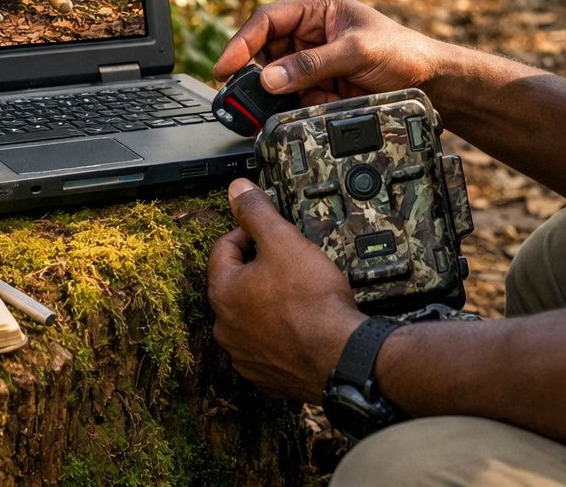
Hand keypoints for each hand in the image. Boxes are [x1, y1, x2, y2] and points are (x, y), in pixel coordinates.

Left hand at [206, 178, 364, 399]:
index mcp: (223, 292)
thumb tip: (237, 190)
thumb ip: (256, 212)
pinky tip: (300, 325)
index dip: (247, 233)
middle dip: (257, 269)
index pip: (223, 248)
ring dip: (266, 303)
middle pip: (235, 284)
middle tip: (286, 262)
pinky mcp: (266, 376)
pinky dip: (278, 334)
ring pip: (249, 317)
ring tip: (296, 295)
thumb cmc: (313, 302)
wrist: (341, 356)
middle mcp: (226, 327)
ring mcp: (244, 355)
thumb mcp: (284, 241)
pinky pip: (266, 346)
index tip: (268, 232)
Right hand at [213, 0, 439, 103]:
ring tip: (269, 107)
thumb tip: (270, 79)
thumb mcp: (356, 52)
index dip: (241, 42)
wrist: (432, 82)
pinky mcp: (319, 84)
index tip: (225, 68)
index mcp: (317, 7)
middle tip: (239, 96)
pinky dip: (290, 106)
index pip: (267, 20)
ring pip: (275, 76)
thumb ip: (312, 64)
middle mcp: (310, 30)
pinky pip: (291, 96)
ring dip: (271, 93)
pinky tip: (301, 110)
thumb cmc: (402, 52)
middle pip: (264, 49)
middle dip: (254, 72)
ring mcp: (313, 59)